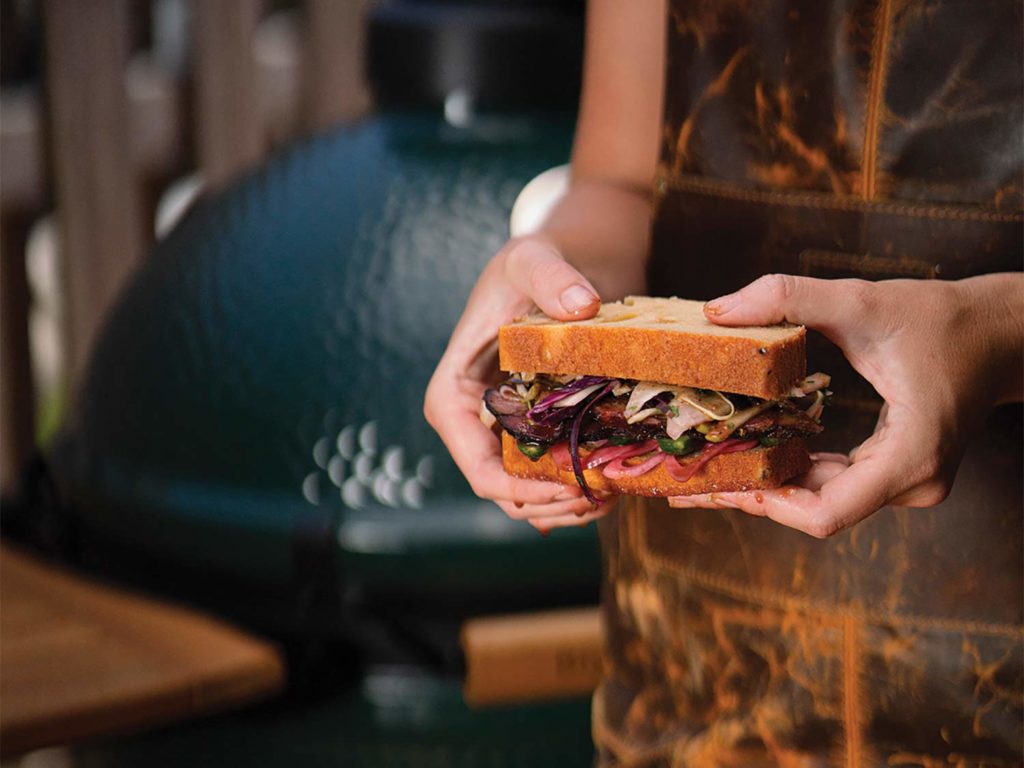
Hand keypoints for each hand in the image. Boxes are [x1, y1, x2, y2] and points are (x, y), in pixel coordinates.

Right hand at [424, 235, 617, 531]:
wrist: (564, 259)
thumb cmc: (534, 258)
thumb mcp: (533, 257)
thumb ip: (551, 278)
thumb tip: (580, 307)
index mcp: (454, 393)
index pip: (476, 464)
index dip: (518, 490)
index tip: (572, 487)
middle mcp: (475, 421)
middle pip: (503, 490)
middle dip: (549, 504)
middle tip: (603, 495)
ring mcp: (506, 429)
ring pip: (528, 494)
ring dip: (568, 505)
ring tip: (614, 491)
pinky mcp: (538, 429)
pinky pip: (552, 473)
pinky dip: (580, 484)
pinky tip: (616, 478)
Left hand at [668, 273, 1022, 537]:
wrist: (1001, 334)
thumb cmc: (942, 318)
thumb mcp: (865, 301)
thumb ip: (792, 298)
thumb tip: (716, 310)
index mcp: (909, 457)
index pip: (825, 512)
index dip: (764, 504)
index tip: (716, 484)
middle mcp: (910, 484)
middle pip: (814, 512)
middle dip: (749, 495)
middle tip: (682, 483)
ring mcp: (905, 483)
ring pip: (821, 502)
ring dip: (765, 485)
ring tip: (703, 470)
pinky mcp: (895, 472)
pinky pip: (833, 484)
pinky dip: (791, 471)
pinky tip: (750, 454)